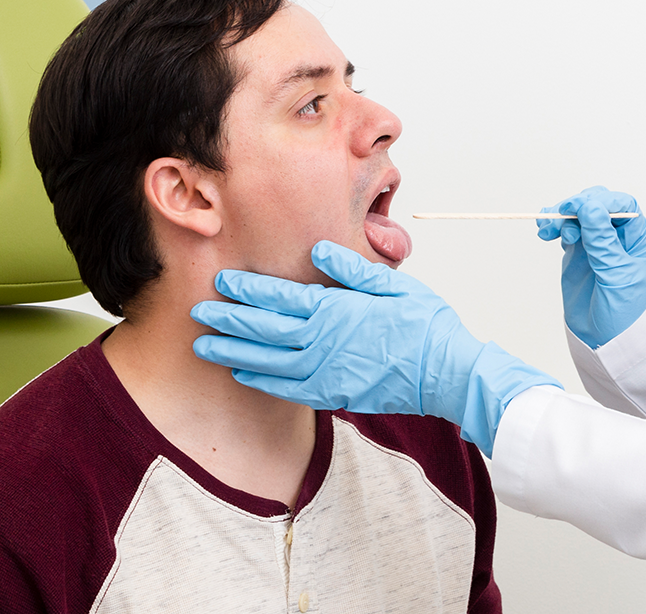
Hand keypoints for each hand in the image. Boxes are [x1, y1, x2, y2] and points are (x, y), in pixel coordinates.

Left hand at [189, 241, 558, 456]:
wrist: (446, 373)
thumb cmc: (425, 326)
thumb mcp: (393, 285)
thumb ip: (350, 269)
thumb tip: (317, 251)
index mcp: (335, 310)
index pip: (279, 298)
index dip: (247, 290)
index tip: (221, 282)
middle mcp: (323, 342)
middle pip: (264, 330)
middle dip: (228, 321)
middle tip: (199, 314)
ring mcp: (326, 372)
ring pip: (268, 363)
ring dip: (234, 353)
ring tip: (205, 348)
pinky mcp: (334, 394)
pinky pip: (287, 389)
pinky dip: (261, 381)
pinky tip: (242, 374)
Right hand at [537, 186, 645, 347]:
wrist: (605, 340)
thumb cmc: (622, 313)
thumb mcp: (615, 275)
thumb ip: (602, 241)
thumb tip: (590, 207)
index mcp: (637, 240)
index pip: (623, 207)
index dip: (601, 202)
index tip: (580, 208)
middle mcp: (618, 238)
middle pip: (598, 206)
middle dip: (578, 207)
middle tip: (561, 216)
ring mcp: (597, 244)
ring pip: (579, 216)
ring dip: (562, 217)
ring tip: (547, 230)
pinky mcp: (579, 253)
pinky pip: (567, 230)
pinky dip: (555, 226)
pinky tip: (545, 231)